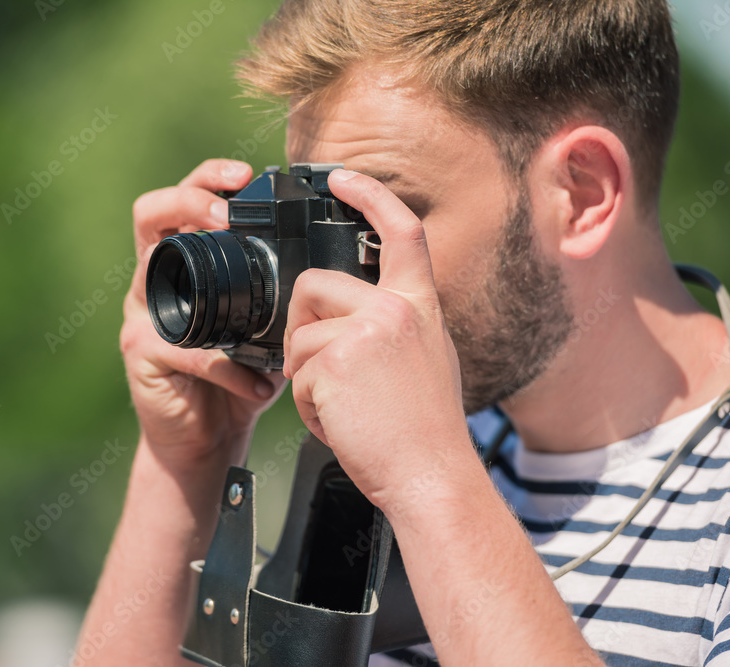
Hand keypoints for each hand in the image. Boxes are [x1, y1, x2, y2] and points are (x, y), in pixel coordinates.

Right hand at [121, 159, 285, 470]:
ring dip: (193, 264)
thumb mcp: (267, 331)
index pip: (186, 201)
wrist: (207, 440)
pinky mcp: (142, 355)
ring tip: (231, 279)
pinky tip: (256, 382)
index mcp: (188, 265)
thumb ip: (285, 298)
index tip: (245, 175)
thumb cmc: (238, 380)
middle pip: (152, 214)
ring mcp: (143, 315)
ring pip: (150, 270)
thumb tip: (335, 270)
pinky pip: (186, 350)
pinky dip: (226, 366)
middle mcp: (157, 281)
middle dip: (189, 199)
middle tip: (227, 212)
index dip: (208, 178)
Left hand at [283, 169, 471, 513]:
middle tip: (318, 368)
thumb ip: (393, 326)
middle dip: (301, 326)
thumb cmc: (425, 431)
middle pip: (314, 285)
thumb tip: (342, 316)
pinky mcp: (336, 361)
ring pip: (298, 334)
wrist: (433, 477)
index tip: (341, 177)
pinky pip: (296, 375)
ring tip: (344, 407)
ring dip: (306, 376)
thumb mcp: (426, 359)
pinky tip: (341, 423)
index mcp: (420, 305)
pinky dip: (308, 407)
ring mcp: (367, 332)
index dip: (369, 194)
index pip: (400, 230)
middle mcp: (397, 309)